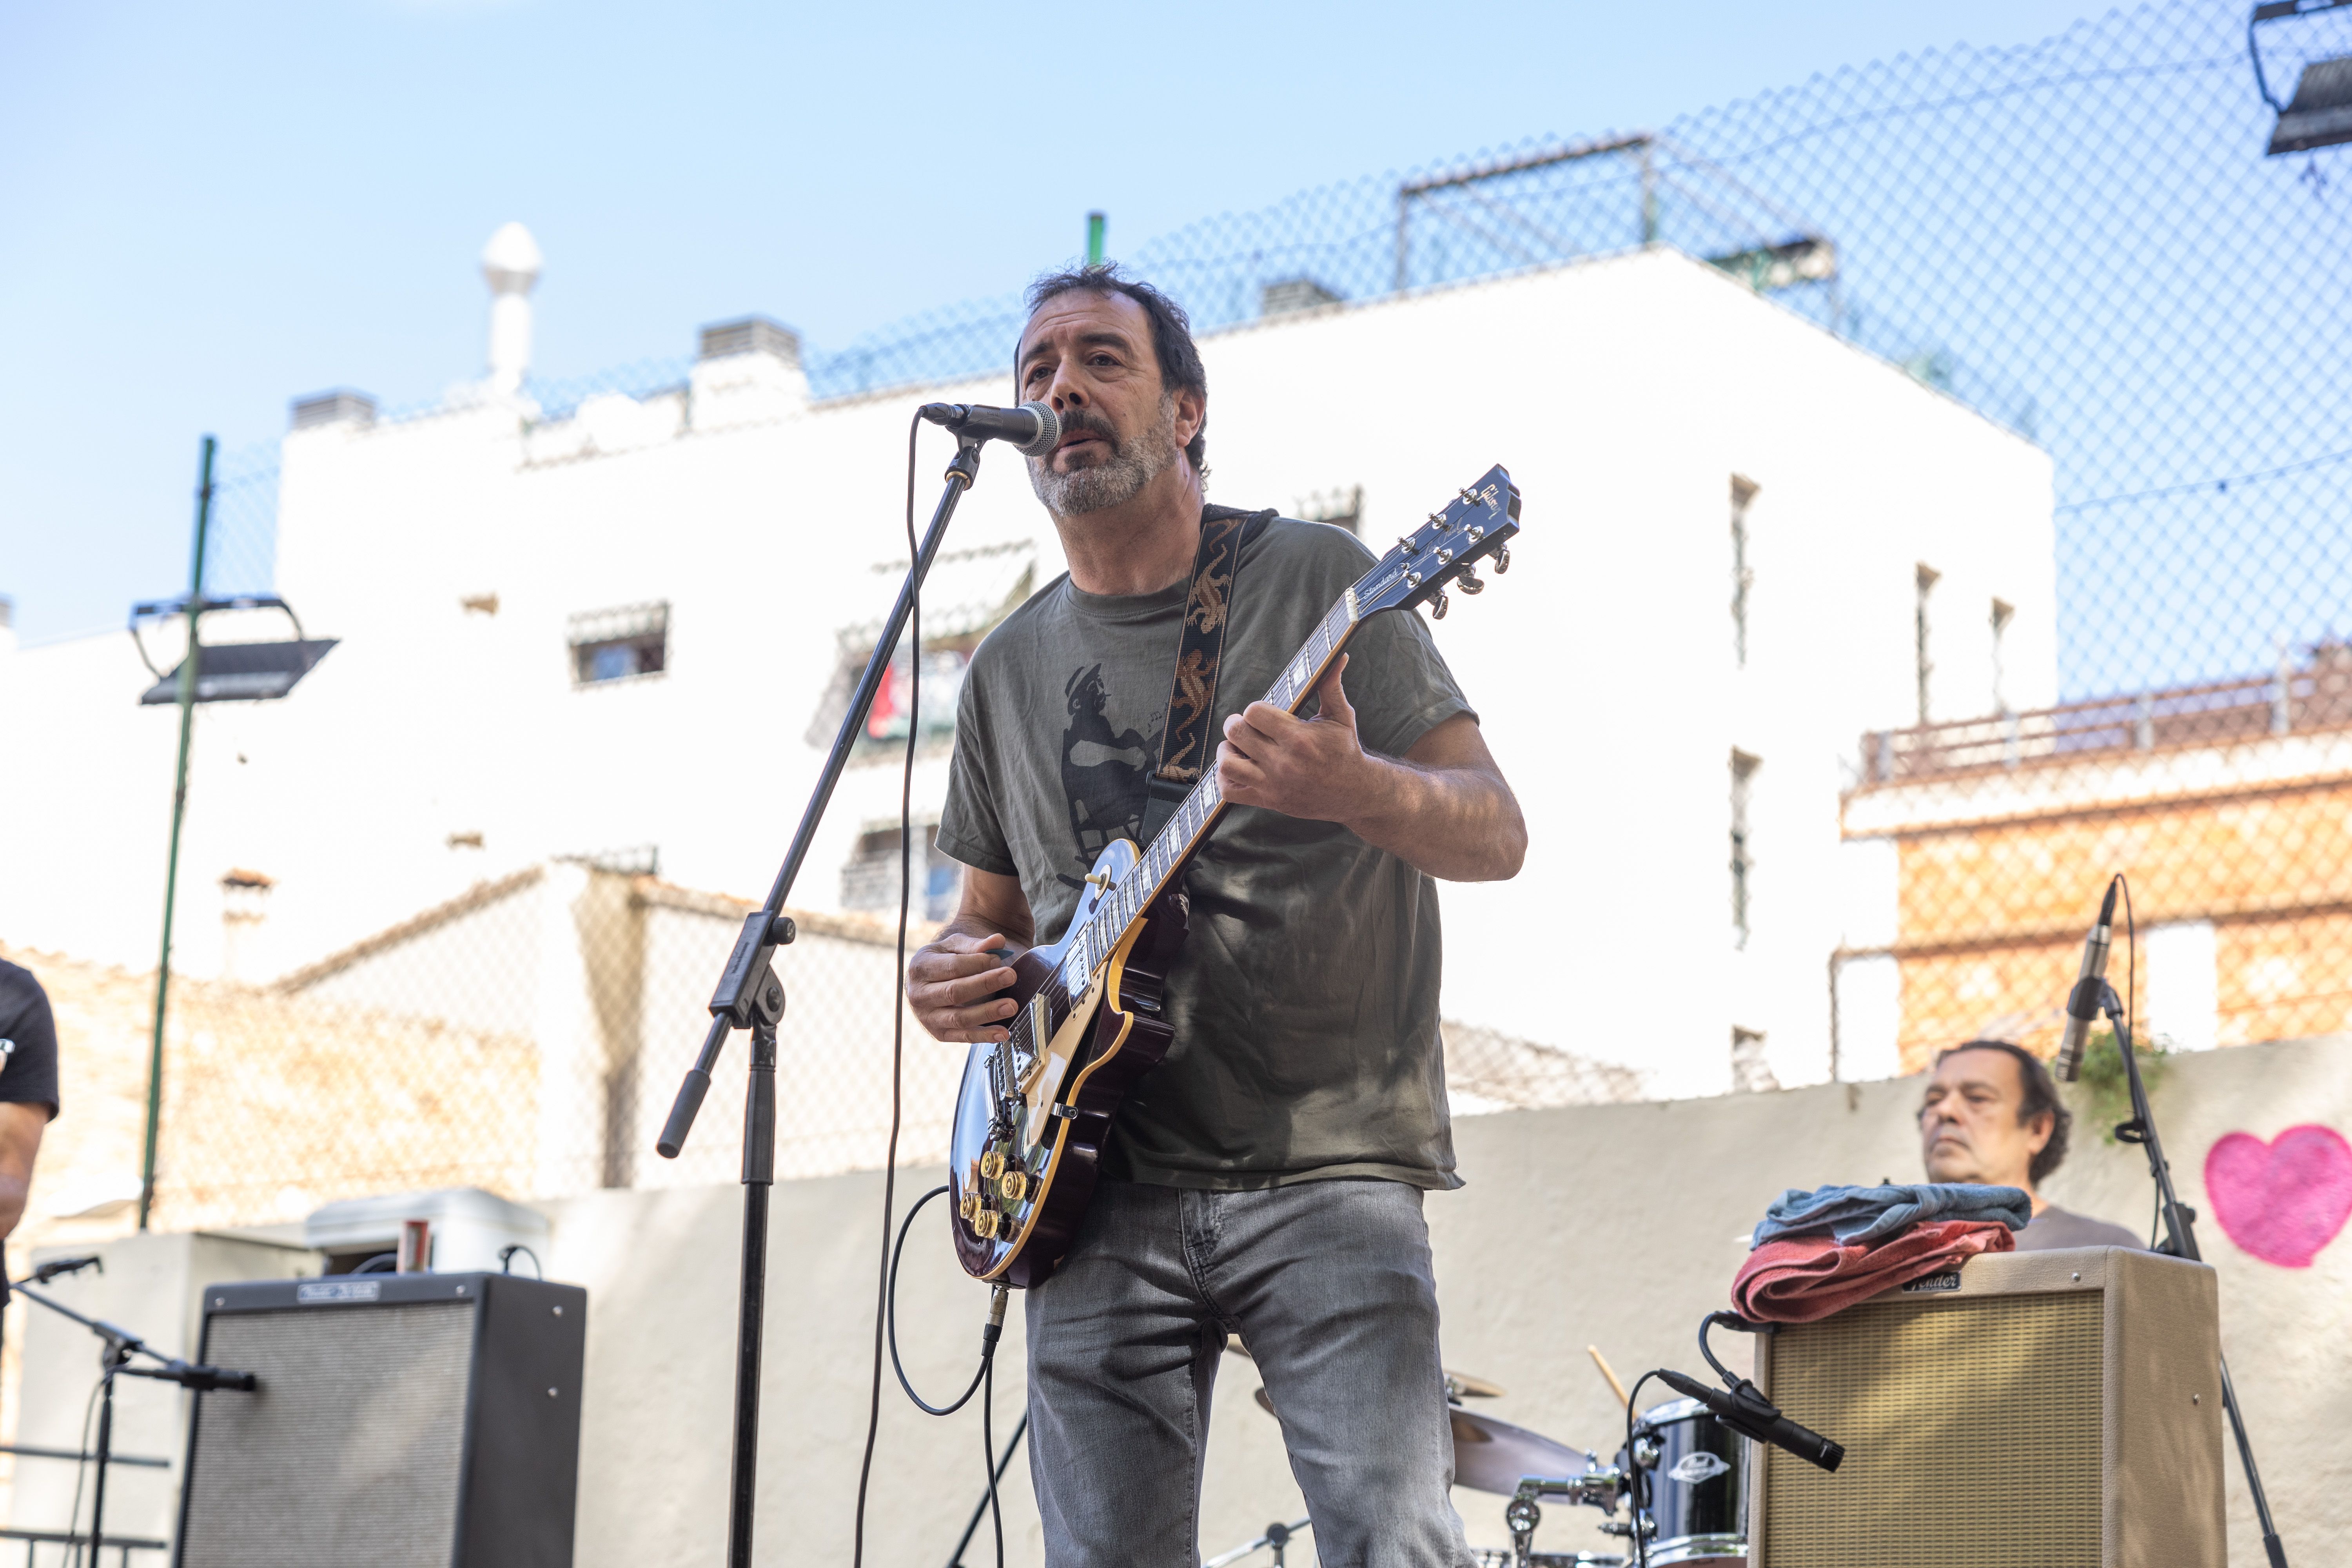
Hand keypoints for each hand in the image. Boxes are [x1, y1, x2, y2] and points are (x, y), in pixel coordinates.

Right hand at [907, 930, 1020, 1042]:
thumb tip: (997, 941)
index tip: (999, 958)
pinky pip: (964, 1037)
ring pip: (960, 1018)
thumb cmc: (946, 960)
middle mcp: (918, 994)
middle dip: (985, 984)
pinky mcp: (939, 1034)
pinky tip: (1003, 1033)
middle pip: (955, 992)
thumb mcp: (955, 946)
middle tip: (1011, 976)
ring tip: (1012, 1006)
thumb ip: (975, 944)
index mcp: (920, 967)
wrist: (931, 982)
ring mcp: (927, 1017)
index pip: (952, 967)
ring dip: (988, 1013)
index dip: (978, 963)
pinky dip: (985, 1036)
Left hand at [1216, 655, 1376, 822]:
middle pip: (1236, 733)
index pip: (1253, 713)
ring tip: (1237, 746)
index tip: (1262, 714)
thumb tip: (1338, 656)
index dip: (1254, 710)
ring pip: (1227, 763)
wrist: (1355, 792)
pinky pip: (1230, 791)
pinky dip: (1223, 777)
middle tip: (1244, 725)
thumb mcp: (1341, 717)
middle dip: (1236, 724)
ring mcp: (1273, 784)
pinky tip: (1236, 767)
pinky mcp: (1268, 800)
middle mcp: (1283, 762)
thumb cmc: (1345, 750)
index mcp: (1298, 738)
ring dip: (1226, 750)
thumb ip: (1331, 686)